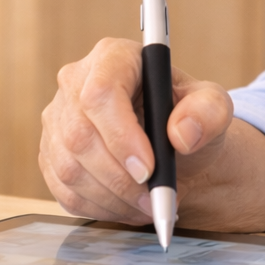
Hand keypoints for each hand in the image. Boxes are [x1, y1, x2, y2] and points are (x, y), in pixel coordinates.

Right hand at [39, 37, 234, 224]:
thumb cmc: (190, 119)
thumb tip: (182, 133)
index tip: (148, 169)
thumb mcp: (214, 108)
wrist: (175, 148)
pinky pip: (63, 190)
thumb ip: (209, 112)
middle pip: (79, 135)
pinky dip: (99, 208)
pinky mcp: (50, 154)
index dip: (120, 136)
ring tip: (147, 204)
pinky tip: (127, 206)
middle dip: (119, 178)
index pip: (100, 93)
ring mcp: (57, 120)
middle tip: (153, 198)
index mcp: (114, 57)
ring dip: (111, 197)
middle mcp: (76, 83)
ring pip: (69, 168)